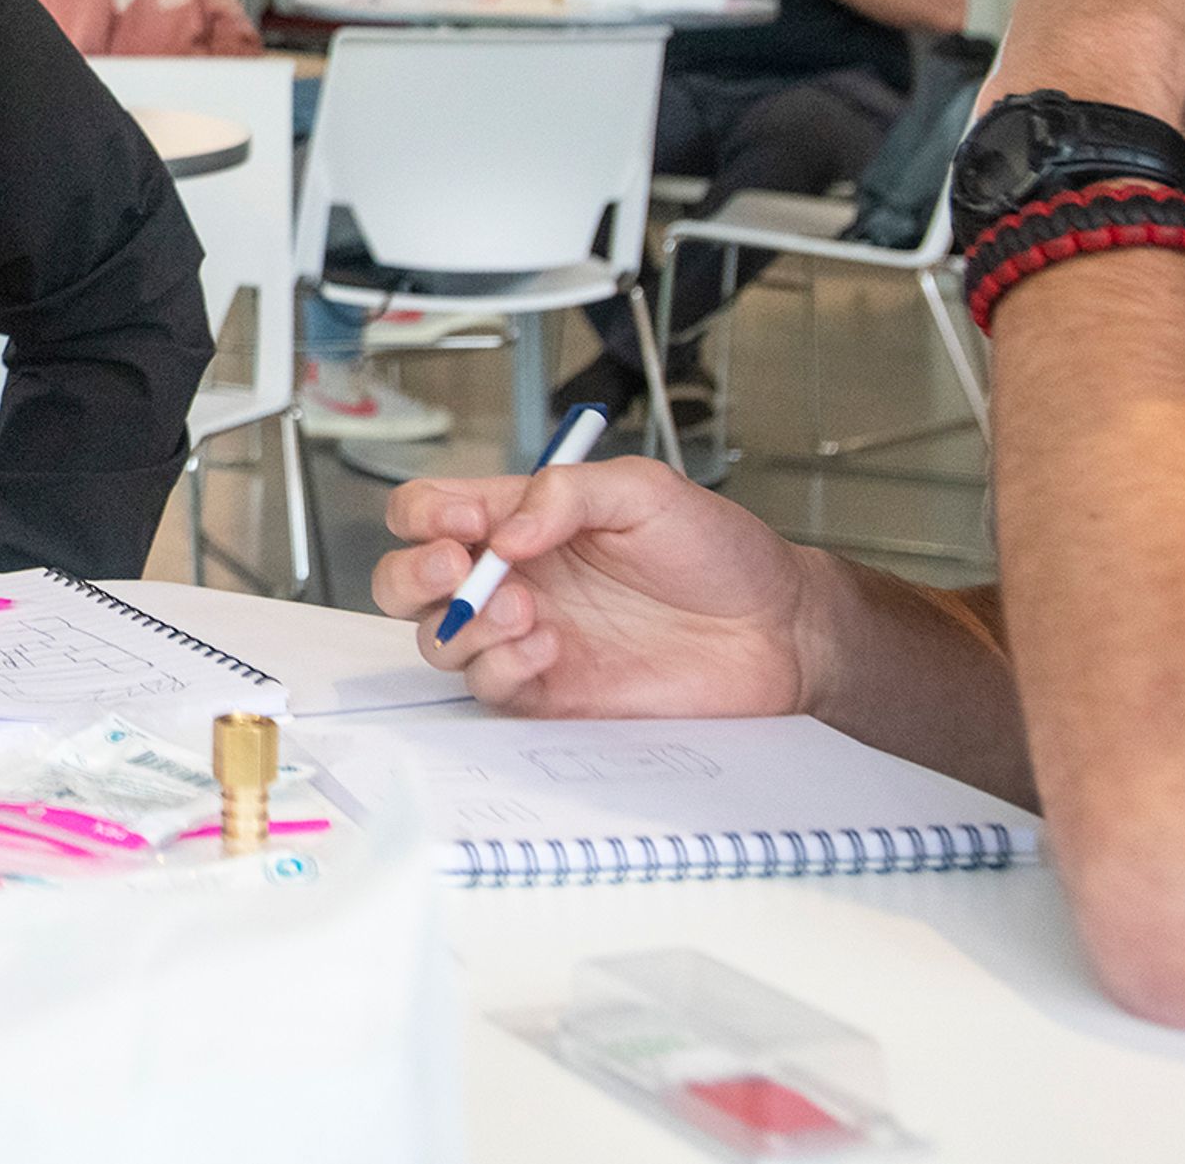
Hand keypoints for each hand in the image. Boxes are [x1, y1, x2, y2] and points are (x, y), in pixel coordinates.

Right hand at [370, 458, 819, 718]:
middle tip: (458, 566)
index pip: (428, 511)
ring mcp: (525, 639)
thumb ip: (565, 494)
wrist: (777, 631)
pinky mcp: (549, 694)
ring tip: (526, 609)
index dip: (425, 514)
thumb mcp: (644, 489)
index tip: (462, 520)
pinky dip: (501, 667)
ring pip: (437, 639)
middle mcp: (511, 580)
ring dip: (464, 621)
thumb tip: (504, 534)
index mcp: (520, 521)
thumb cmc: (718, 553)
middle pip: (407, 581)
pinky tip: (549, 648)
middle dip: (414, 573)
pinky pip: (487, 688)